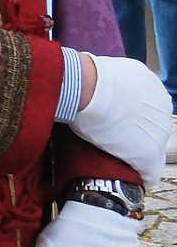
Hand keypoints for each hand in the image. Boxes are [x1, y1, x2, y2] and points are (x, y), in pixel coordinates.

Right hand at [72, 54, 171, 186]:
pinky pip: (150, 171)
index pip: (146, 107)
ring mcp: (157, 131)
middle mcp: (161, 107)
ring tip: (120, 159)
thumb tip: (97, 84)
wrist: (86, 87)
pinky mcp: (147, 152)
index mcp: (152, 86)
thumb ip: (111, 80)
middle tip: (113, 138)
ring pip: (152, 148)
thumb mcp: (104, 70)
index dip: (129, 115)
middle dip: (136, 134)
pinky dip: (141, 175)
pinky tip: (132, 177)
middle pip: (151, 127)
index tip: (114, 119)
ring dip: (137, 154)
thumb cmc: (86, 76)